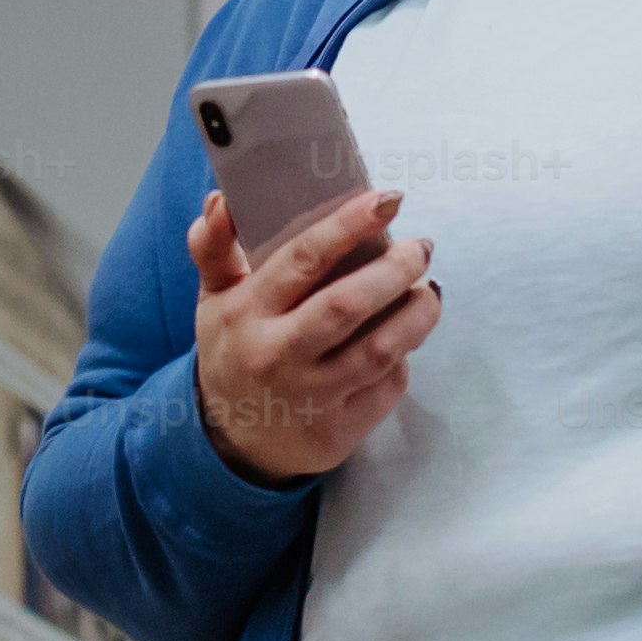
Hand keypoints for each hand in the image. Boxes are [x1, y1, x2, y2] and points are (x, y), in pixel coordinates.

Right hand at [185, 189, 438, 482]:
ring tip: (428, 290)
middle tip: (421, 247)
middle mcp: (276, 354)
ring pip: (380, 349)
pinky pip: (387, 386)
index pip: (302, 260)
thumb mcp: (213, 299)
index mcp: (246, 312)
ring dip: (417, 314)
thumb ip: (213, 246)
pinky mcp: (339, 430)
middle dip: (396, 269)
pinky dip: (405, 355)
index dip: (349, 226)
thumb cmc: (234, 352)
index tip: (387, 200)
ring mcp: (310, 396)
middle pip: (348, 304)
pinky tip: (407, 336)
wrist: (233, 442)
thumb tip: (220, 198)